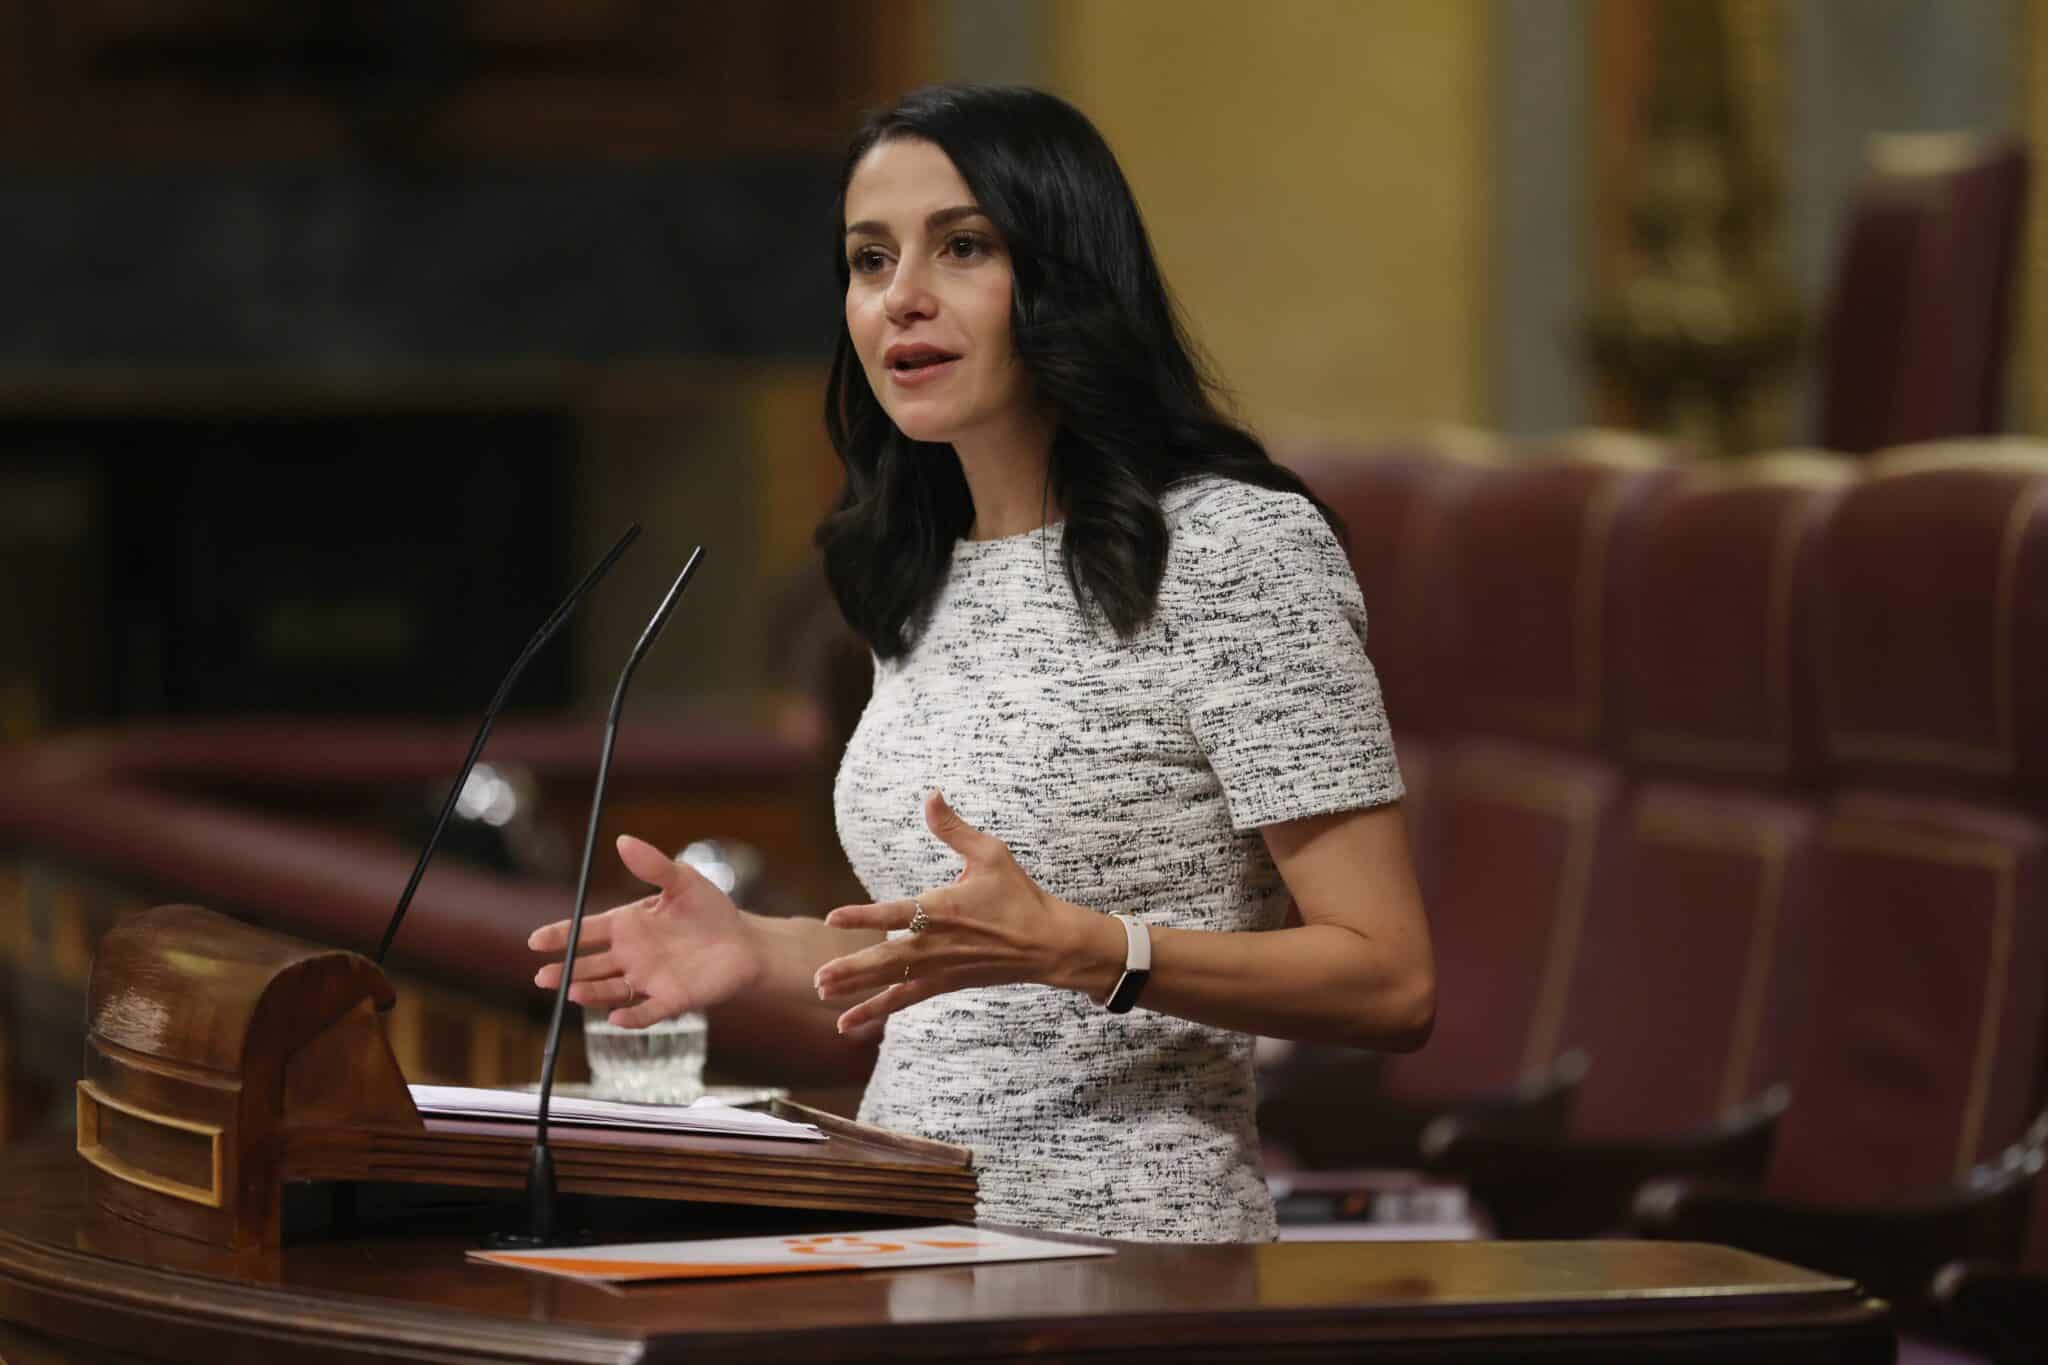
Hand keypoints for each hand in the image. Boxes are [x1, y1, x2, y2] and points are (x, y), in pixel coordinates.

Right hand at [529, 833, 762, 1028]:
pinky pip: (647, 1012)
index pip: (585, 931)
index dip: (559, 936)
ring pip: (610, 990)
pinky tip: (617, 1018)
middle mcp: (631, 955)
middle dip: (565, 971)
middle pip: (589, 965)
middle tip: (541, 975)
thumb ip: (652, 865)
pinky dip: (632, 1017)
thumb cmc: (711, 910)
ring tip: (572, 992)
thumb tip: (622, 840)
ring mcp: (648, 980)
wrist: (745, 942)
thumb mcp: (683, 880)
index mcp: (627, 925)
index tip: (535, 940)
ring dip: (591, 993)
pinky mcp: (671, 1000)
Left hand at [812, 790, 1117, 1033]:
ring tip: (821, 993)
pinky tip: (848, 1023)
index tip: (833, 918)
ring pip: (891, 981)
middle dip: (852, 969)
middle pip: (887, 959)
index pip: (896, 913)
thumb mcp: (990, 854)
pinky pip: (904, 1000)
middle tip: (818, 978)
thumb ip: (954, 829)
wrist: (1046, 944)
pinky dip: (875, 1011)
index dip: (864, 916)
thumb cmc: (1017, 896)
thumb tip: (931, 795)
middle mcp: (936, 944)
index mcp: (943, 910)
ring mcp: (939, 968)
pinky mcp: (943, 983)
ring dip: (856, 988)